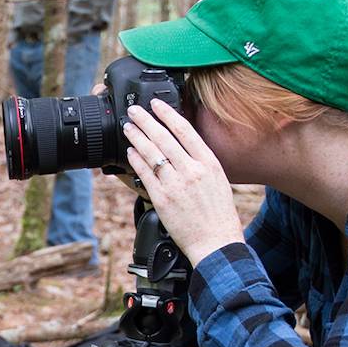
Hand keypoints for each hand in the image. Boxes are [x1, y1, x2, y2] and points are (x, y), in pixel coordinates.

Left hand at [122, 99, 242, 264]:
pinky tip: (130, 152)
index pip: (185, 130)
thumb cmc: (218, 213)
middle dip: (146, 121)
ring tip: (129, 127)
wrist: (216, 241)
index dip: (167, 114)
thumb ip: (200, 161)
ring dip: (137, 137)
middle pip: (164, 138)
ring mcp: (176, 184)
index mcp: (208, 163)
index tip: (156, 105)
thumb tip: (183, 145)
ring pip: (152, 154)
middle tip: (134, 111)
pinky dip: (136, 160)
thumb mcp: (218, 179)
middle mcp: (192, 171)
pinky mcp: (162, 199)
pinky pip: (145, 174)